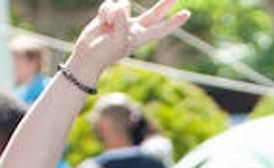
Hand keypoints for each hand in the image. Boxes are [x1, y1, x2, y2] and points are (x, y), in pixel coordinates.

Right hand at [67, 1, 188, 80]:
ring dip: (113, 12)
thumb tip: (122, 9)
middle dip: (165, 4)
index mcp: (140, 37)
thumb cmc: (103, 53)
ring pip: (124, 4)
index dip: (173, 22)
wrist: (87, 55)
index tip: (187, 14)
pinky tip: (101, 21)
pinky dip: (104, 11)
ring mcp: (123, 20)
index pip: (161, 28)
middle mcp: (134, 28)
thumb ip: (121, 24)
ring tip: (107, 25)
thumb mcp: (115, 41)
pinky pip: (110, 3)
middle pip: (154, 14)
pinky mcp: (110, 14)